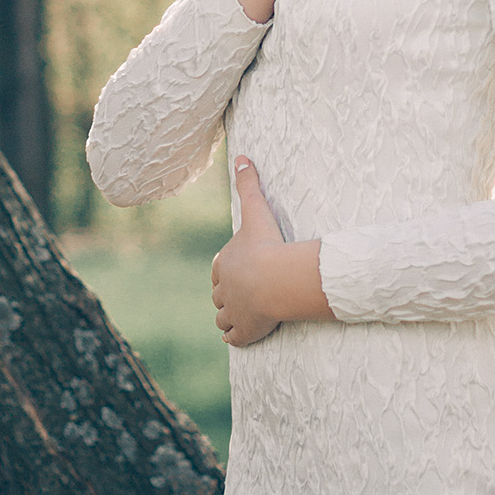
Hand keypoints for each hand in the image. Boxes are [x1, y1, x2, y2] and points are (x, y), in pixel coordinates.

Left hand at [212, 158, 287, 347]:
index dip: (226, 270)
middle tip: (241, 293)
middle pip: (220, 294)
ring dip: (228, 317)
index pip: (219, 269)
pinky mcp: (244, 332)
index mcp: (224, 264)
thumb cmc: (265, 243)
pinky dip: (235, 336)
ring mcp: (232, 312)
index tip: (235, 271)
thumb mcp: (255, 210)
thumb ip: (248, 183)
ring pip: (223, 317)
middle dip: (227, 294)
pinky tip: (240, 335)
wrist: (275, 280)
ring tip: (238, 316)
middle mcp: (223, 289)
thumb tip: (241, 157)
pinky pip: (233, 337)